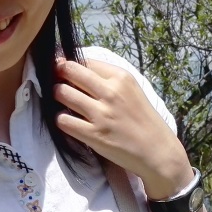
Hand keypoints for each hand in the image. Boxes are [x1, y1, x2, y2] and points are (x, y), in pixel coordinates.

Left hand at [52, 57, 192, 198]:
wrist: (157, 151)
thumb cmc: (143, 119)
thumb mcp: (131, 90)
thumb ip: (107, 79)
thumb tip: (75, 69)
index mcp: (121, 77)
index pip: (84, 60)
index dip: (68, 63)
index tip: (61, 68)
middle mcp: (111, 92)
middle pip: (69, 71)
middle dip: (57, 73)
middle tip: (54, 80)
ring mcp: (101, 114)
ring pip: (62, 93)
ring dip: (56, 95)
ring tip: (61, 100)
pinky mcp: (94, 135)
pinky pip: (63, 120)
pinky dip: (60, 119)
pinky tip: (67, 120)